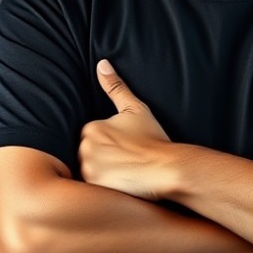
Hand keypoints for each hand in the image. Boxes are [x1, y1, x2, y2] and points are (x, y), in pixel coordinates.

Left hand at [78, 59, 172, 199]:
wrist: (167, 168)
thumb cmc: (153, 138)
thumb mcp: (135, 109)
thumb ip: (115, 87)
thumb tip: (102, 64)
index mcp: (91, 127)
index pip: (93, 139)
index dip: (111, 146)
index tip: (127, 149)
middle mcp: (84, 147)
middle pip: (89, 156)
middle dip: (105, 160)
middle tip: (128, 162)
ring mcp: (88, 168)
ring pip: (91, 172)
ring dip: (104, 173)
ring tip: (126, 173)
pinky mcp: (95, 186)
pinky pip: (93, 188)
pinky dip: (105, 186)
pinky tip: (122, 183)